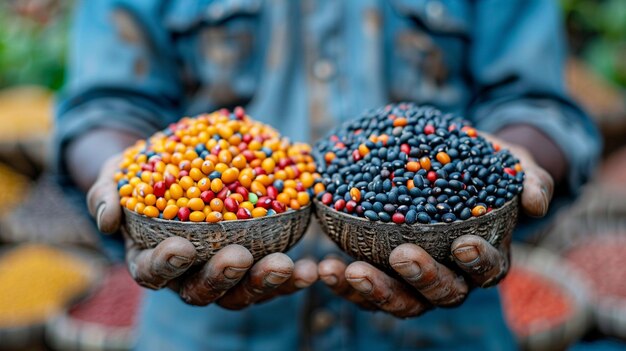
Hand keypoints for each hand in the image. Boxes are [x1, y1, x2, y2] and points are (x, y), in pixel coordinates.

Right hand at [87, 155, 317, 307]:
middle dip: (221, 277)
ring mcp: (222, 275)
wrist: (179, 170)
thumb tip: (106, 218)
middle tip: (239, 257)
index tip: (182, 247)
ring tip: (288, 265)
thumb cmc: (142, 176)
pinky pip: (273, 279)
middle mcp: (187, 277)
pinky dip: (292, 278)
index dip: (165, 264)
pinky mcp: (253, 267)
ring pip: (242, 292)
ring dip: (265, 283)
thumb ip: (105, 193)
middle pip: (202, 290)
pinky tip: (312, 267)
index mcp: (150, 261)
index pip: (152, 272)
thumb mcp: (117, 175)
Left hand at [318, 137, 553, 317]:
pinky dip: (344, 284)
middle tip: (401, 255)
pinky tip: (325, 266)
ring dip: (375, 291)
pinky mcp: (381, 276)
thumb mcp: (508, 161)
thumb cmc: (480, 166)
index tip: (463, 242)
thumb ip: (528, 176)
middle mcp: (452, 278)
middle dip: (423, 279)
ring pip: (400, 302)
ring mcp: (414, 283)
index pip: (489, 270)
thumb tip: (537, 200)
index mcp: (484, 257)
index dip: (479, 262)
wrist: (442, 167)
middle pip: (443, 294)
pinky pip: (364, 291)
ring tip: (349, 270)